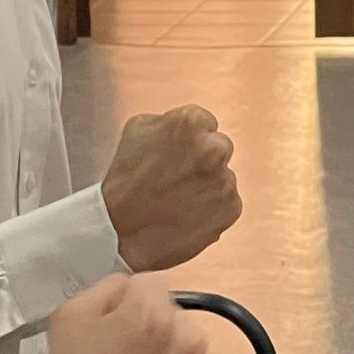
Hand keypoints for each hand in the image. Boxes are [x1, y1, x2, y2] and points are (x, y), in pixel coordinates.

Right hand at [44, 275, 231, 353]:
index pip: (151, 287)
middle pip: (176, 319)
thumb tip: (129, 287)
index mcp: (151, 310)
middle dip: (156, 335)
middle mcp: (188, 336)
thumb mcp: (69, 319)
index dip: (131, 308)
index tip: (121, 332)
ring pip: (193, 351)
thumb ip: (106, 288)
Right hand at [102, 106, 240, 271]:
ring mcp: (226, 180)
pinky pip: (226, 203)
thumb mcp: (136, 130)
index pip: (205, 123)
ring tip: (177, 200)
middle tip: (177, 177)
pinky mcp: (232, 208)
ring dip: (207, 185)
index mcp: (191, 123)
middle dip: (203, 159)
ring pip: (223, 177)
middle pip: (218, 147)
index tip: (177, 153)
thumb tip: (187, 127)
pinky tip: (187, 214)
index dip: (189, 140)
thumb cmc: (125, 180)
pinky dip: (212, 208)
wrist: (120, 232)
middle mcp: (215, 148)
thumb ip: (169, 120)